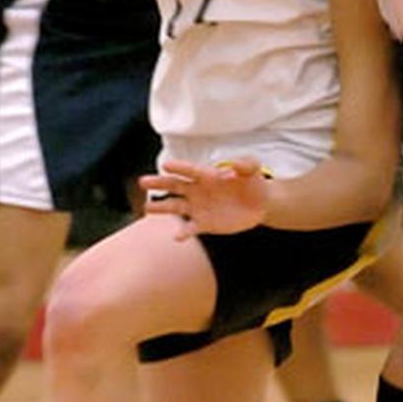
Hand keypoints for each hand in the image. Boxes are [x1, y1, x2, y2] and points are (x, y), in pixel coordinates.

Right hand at [140, 157, 268, 239]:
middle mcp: (198, 190)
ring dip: (161, 207)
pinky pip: (191, 228)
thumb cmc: (253, 182)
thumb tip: (231, 169)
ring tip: (146, 208)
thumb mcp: (253, 168)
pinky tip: (177, 237)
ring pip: (175, 206)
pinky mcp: (205, 223)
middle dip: (159, 183)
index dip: (178, 168)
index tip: (165, 165)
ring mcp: (199, 207)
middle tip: (142, 182)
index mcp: (207, 175)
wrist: (260, 204)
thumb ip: (245, 164)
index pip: (189, 170)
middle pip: (174, 185)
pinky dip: (183, 232)